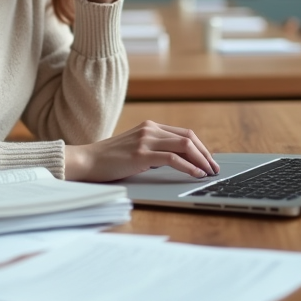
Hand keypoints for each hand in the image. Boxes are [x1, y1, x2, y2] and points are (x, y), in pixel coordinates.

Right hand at [63, 120, 220, 181]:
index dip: (201, 147)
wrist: (86, 161)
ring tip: (208, 172)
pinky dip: (189, 167)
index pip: (184, 134)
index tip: (209, 161)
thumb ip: (154, 150)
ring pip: (184, 146)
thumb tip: (177, 161)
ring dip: (201, 160)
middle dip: (205, 154)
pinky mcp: (141, 154)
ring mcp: (146, 140)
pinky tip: (196, 174)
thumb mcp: (135, 149)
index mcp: (150, 127)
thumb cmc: (109, 159)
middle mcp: (150, 129)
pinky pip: (173, 159)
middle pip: (189, 138)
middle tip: (214, 168)